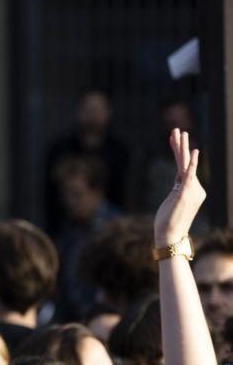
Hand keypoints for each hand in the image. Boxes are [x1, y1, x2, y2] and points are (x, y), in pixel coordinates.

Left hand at [154, 128, 204, 245]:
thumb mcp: (173, 202)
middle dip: (181, 145)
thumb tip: (178, 187)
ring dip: (182, 148)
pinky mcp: (185, 194)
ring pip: (186, 164)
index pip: (184, 166)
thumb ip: (177, 191)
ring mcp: (191, 190)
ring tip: (179, 132)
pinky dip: (192, 163)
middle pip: (186, 162)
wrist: (170, 235)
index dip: (178, 151)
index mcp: (192, 189)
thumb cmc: (169, 222)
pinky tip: (193, 151)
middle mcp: (195, 187)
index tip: (173, 138)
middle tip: (177, 129)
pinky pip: (189, 175)